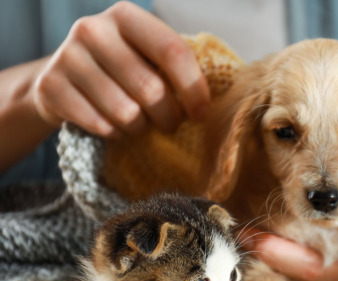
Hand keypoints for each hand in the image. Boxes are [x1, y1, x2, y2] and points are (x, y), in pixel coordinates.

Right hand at [32, 1, 209, 137]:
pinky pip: (99, 125)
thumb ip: (176, 64)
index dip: (193, 88)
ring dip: (141, 127)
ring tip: (141, 125)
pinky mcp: (50, 87)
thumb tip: (213, 99)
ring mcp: (67, 56)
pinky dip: (115, 134)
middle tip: (170, 124)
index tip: (200, 113)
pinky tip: (116, 127)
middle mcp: (93, 29)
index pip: (172, 51)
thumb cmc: (121, 68)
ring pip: (125, 112)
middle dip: (169, 116)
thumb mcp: (146, 54)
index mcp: (125, 15)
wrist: (62, 79)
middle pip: (151, 88)